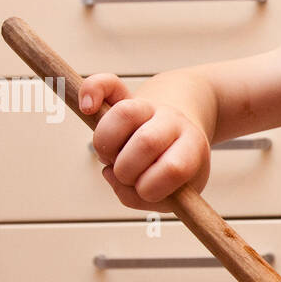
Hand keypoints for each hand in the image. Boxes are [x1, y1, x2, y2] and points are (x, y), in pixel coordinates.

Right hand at [80, 73, 211, 212]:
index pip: (174, 168)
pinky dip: (92, 91)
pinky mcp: (126, 95)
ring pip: (124, 115)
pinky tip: (87, 108)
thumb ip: (141, 198)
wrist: (184, 129)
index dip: (151, 188)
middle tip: (127, 175)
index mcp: (193, 148)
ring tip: (111, 156)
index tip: (146, 191)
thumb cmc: (176, 170)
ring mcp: (150, 106)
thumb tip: (109, 172)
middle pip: (146, 142)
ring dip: (106, 145)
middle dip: (126, 170)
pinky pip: (107, 83)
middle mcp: (174, 122)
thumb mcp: (175, 193)